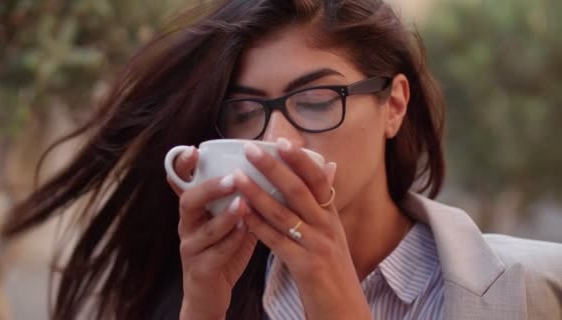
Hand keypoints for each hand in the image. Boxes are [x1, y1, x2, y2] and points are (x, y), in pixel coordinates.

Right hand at [167, 147, 257, 319]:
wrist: (212, 293)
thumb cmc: (224, 250)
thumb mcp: (231, 221)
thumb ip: (241, 198)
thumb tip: (269, 170)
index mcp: (195, 211)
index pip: (182, 183)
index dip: (184, 166)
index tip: (195, 150)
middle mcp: (188, 226)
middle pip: (188, 201)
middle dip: (210, 188)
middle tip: (233, 178)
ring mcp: (191, 248)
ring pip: (202, 229)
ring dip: (224, 216)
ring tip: (243, 204)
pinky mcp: (201, 269)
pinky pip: (215, 254)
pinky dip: (231, 241)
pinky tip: (247, 231)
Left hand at [233, 139, 371, 318]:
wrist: (345, 310)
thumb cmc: (333, 271)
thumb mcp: (334, 234)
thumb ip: (326, 202)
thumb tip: (331, 166)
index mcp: (332, 217)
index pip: (318, 180)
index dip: (300, 159)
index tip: (282, 139)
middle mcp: (328, 227)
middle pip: (299, 190)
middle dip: (273, 167)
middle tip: (250, 149)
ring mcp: (318, 246)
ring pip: (284, 213)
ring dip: (257, 193)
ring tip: (237, 176)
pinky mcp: (307, 266)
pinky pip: (277, 241)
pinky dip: (258, 226)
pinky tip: (240, 214)